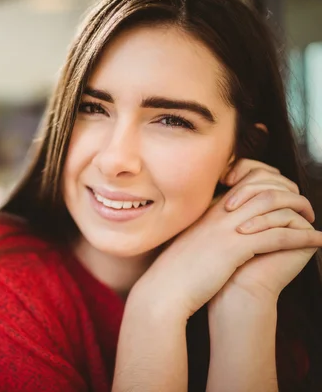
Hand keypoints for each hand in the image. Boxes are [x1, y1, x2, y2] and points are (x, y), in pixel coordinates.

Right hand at [132, 159, 321, 319]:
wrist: (164, 289)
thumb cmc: (175, 271)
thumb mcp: (191, 243)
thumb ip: (207, 231)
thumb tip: (221, 234)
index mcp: (210, 211)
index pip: (248, 182)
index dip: (272, 185)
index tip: (285, 196)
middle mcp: (220, 214)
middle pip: (265, 189)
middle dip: (292, 195)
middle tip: (306, 207)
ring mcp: (228, 229)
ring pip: (275, 207)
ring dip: (301, 212)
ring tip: (314, 221)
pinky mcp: (236, 248)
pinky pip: (278, 234)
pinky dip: (302, 236)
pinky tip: (316, 241)